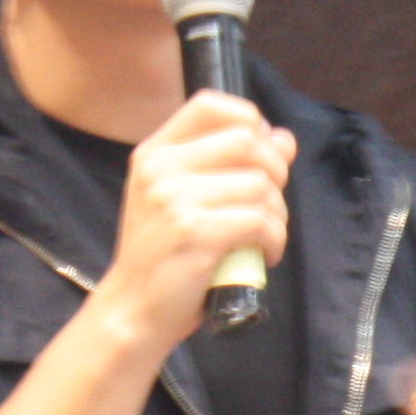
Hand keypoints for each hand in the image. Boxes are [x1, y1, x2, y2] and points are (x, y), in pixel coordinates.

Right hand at [102, 91, 292, 348]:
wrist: (133, 309)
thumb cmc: (163, 256)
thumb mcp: (181, 199)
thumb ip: (226, 164)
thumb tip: (282, 138)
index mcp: (155, 152)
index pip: (210, 105)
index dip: (249, 121)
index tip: (261, 153)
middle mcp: (161, 168)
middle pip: (247, 141)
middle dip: (276, 172)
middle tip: (269, 205)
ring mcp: (175, 199)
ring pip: (260, 185)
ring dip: (278, 215)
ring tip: (264, 237)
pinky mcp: (196, 232)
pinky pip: (260, 220)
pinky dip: (274, 239)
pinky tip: (263, 254)